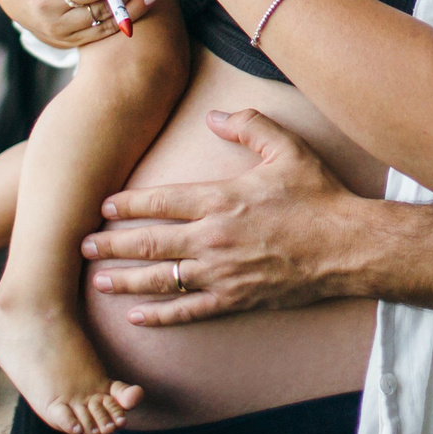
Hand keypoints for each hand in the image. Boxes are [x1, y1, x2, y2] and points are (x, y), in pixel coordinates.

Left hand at [79, 109, 366, 326]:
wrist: (349, 246)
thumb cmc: (319, 196)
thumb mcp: (287, 148)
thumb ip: (248, 125)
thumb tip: (213, 116)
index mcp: (222, 199)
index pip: (161, 201)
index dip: (127, 204)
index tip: (103, 205)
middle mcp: (214, 239)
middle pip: (150, 243)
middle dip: (112, 245)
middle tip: (83, 247)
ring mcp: (223, 274)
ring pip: (162, 280)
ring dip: (126, 281)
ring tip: (98, 281)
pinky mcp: (236, 300)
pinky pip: (190, 311)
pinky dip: (160, 316)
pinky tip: (137, 317)